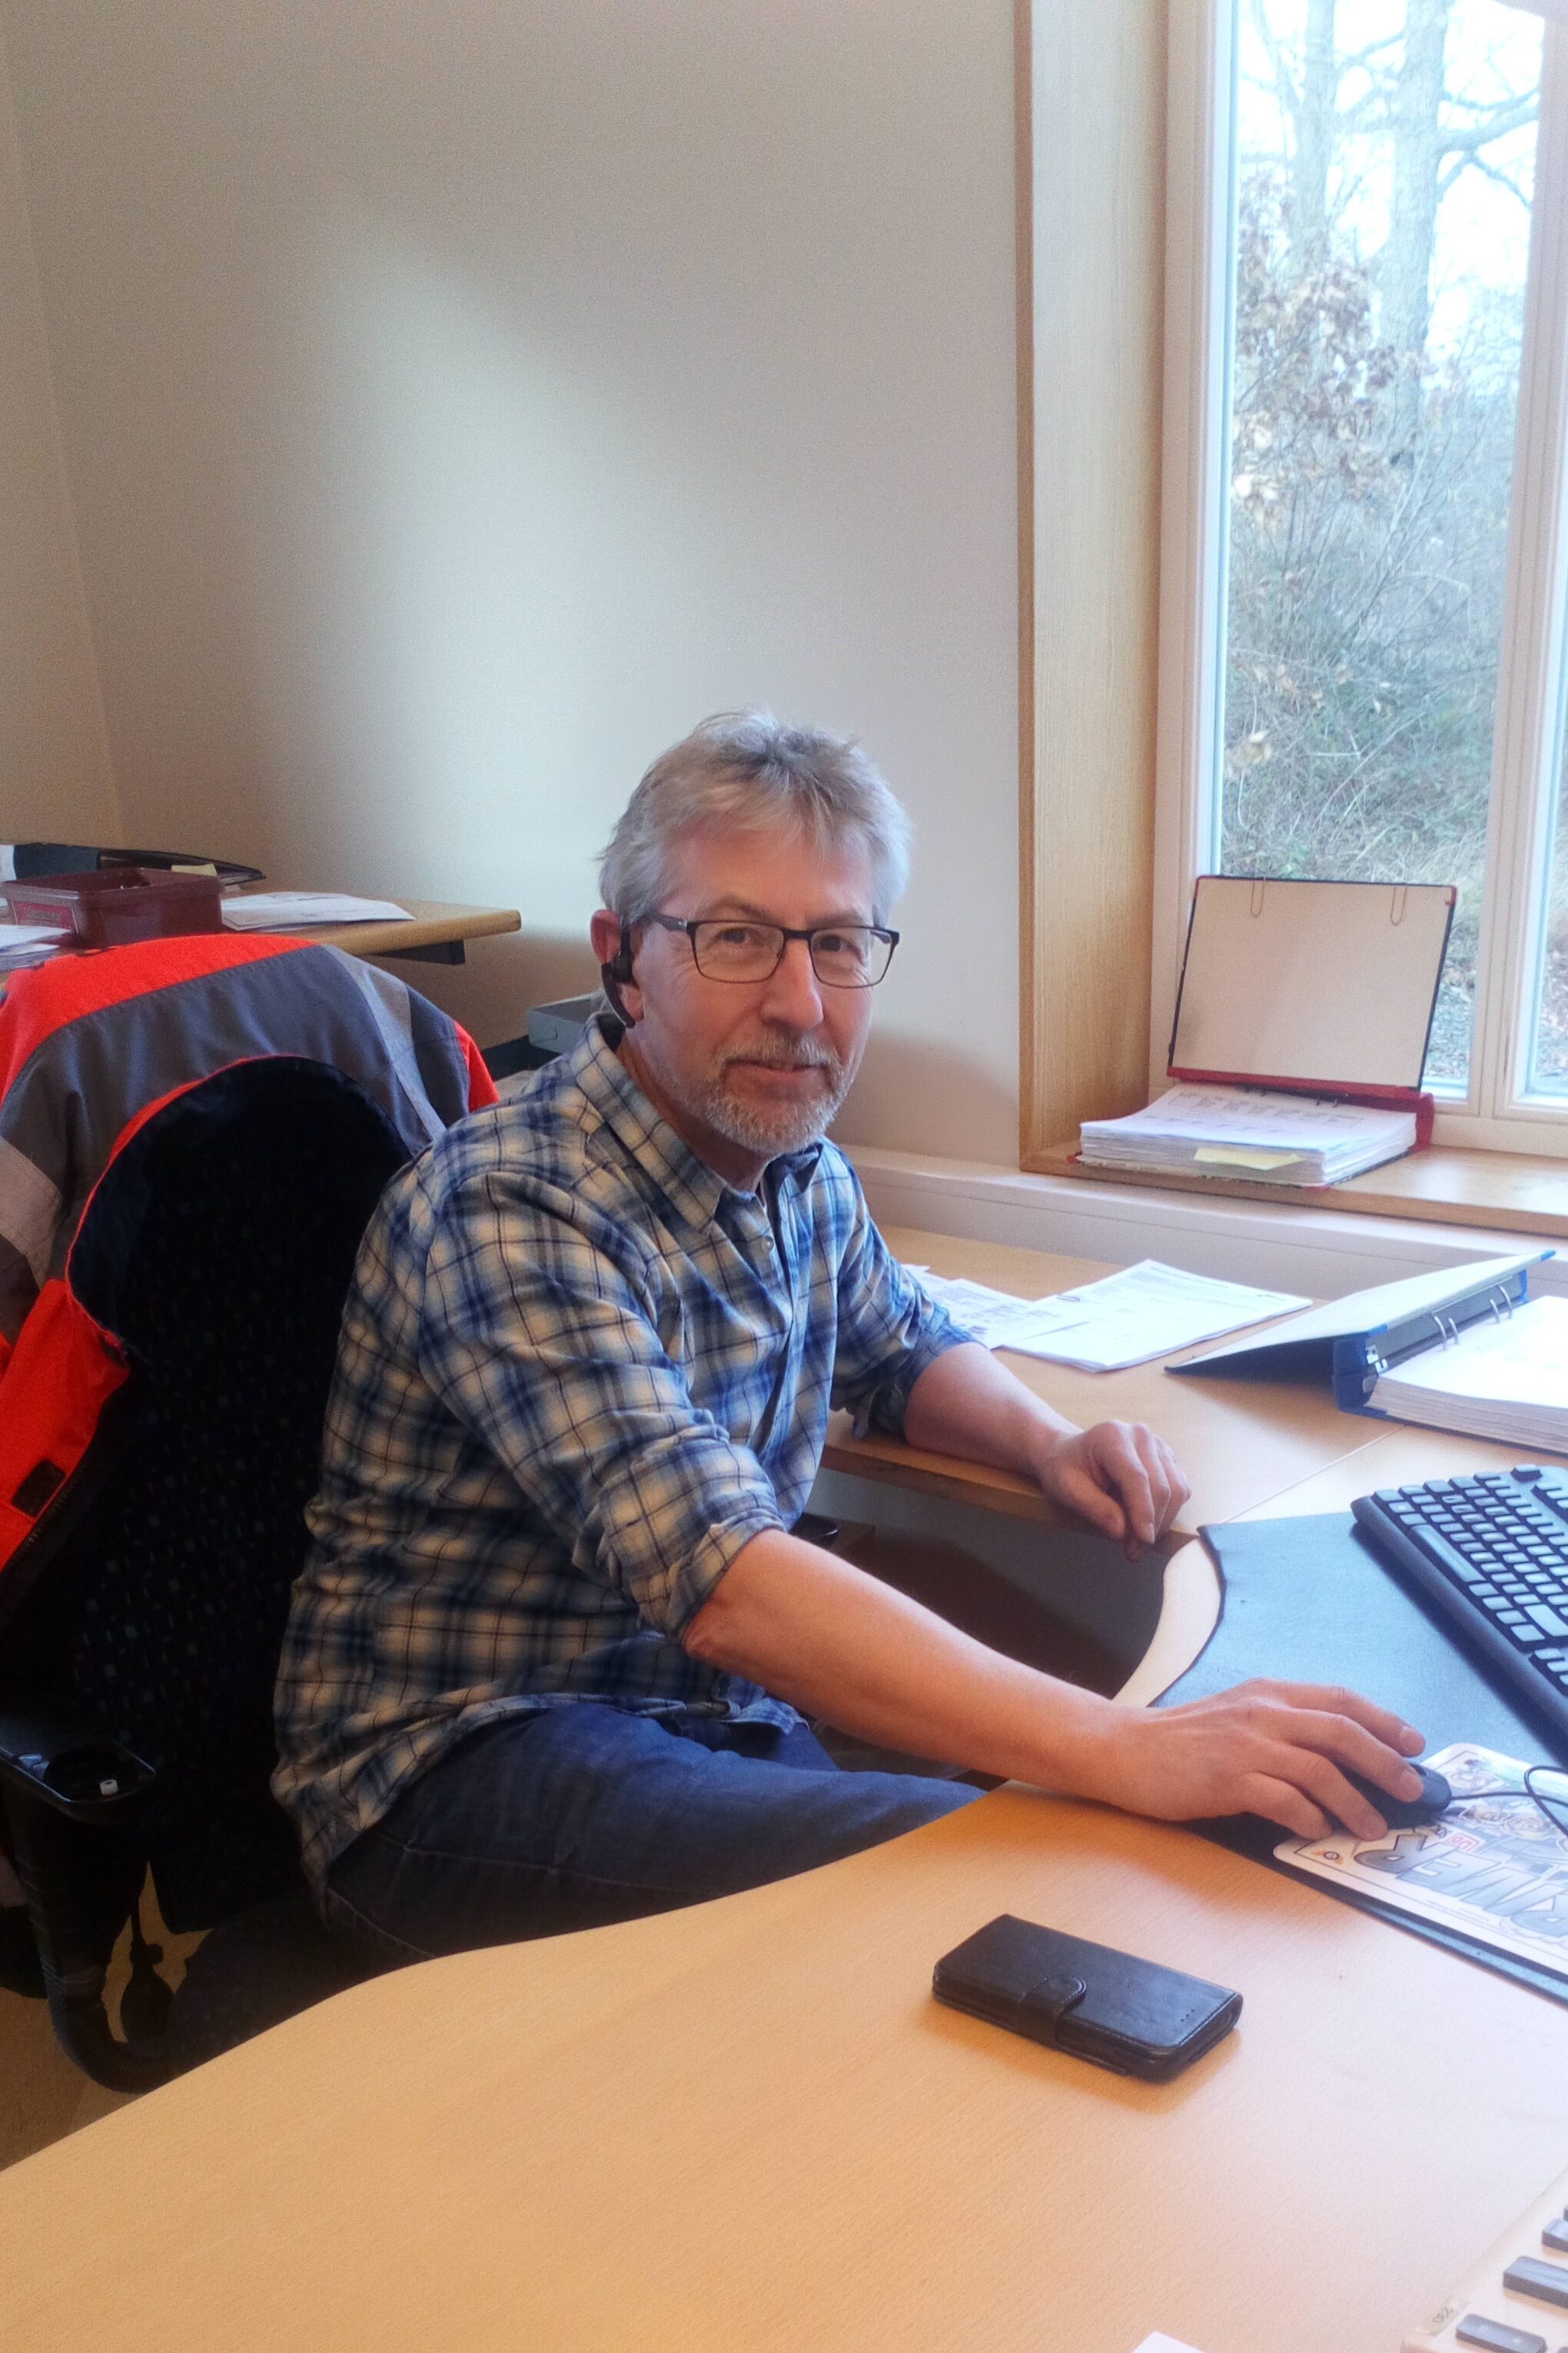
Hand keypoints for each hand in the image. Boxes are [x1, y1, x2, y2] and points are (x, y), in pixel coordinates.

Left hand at [1033, 1421, 1190, 1559]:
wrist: (1069, 1454)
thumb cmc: (1065, 1469)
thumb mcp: (1068, 1490)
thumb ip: (1095, 1508)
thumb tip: (1123, 1532)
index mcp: (1112, 1436)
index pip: (1137, 1477)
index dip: (1143, 1511)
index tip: (1142, 1540)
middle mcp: (1141, 1436)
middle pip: (1161, 1486)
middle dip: (1151, 1524)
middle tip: (1134, 1551)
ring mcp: (1158, 1445)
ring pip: (1177, 1489)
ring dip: (1162, 1522)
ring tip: (1138, 1542)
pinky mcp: (1167, 1458)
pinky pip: (1181, 1489)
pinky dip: (1168, 1512)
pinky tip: (1146, 1522)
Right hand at [1072, 1678, 1427, 1840]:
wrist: (1125, 1749)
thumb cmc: (1182, 1740)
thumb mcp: (1238, 1715)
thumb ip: (1283, 1726)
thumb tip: (1339, 1756)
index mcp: (1268, 1693)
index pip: (1339, 1700)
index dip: (1383, 1721)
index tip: (1414, 1743)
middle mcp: (1263, 1713)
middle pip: (1341, 1732)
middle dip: (1385, 1761)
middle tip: (1410, 1788)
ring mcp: (1246, 1746)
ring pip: (1320, 1769)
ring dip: (1355, 1801)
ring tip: (1372, 1826)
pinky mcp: (1228, 1779)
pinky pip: (1284, 1800)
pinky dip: (1309, 1817)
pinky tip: (1319, 1830)